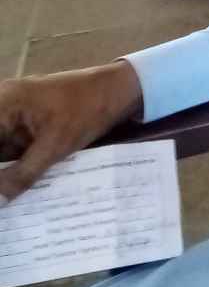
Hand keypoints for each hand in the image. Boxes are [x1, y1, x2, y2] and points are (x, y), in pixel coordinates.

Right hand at [0, 61, 143, 204]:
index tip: (0, 186)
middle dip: (2, 173)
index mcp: (4, 103)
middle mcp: (3, 106)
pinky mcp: (26, 126)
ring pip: (0, 153)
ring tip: (9, 196)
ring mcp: (14, 115)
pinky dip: (12, 169)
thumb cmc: (87, 109)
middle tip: (5, 194)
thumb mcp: (55, 146)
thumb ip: (21, 175)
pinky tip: (14, 188)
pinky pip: (10, 150)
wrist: (118, 90)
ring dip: (6, 173)